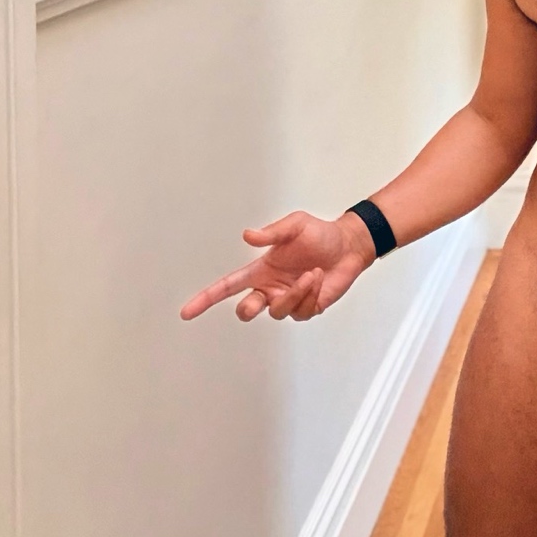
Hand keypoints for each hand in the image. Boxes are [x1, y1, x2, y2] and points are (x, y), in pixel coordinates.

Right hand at [179, 210, 375, 323]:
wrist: (349, 246)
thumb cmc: (320, 234)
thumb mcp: (295, 225)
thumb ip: (271, 232)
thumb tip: (248, 235)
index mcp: (260, 270)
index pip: (227, 287)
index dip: (206, 299)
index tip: (187, 312)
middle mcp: (270, 288)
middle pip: (246, 309)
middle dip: (250, 306)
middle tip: (263, 295)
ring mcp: (287, 300)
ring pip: (277, 311)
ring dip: (296, 292)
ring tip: (313, 273)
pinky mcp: (306, 308)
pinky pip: (301, 311)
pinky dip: (311, 294)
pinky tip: (320, 280)